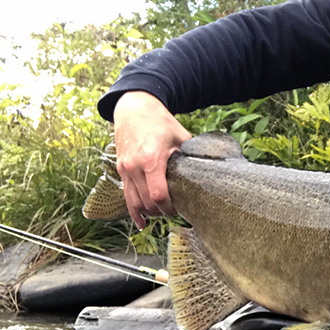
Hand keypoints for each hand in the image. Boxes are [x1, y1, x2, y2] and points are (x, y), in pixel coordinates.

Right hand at [113, 91, 191, 228]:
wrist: (134, 108)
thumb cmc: (160, 121)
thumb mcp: (181, 136)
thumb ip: (192, 155)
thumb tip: (209, 170)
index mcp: (151, 159)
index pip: (158, 195)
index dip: (170, 208)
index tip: (180, 209)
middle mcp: (134, 167)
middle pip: (147, 203)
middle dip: (162, 212)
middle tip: (176, 211)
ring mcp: (125, 169)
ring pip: (134, 203)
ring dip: (148, 212)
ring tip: (162, 214)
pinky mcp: (120, 170)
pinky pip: (125, 196)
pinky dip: (133, 211)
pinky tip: (141, 222)